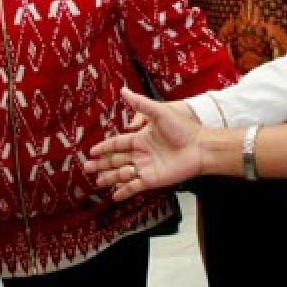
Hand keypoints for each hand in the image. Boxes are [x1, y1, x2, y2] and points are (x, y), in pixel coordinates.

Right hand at [85, 87, 203, 201]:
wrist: (199, 147)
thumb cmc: (183, 128)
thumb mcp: (159, 112)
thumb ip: (140, 104)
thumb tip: (124, 90)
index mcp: (140, 139)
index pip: (117, 144)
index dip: (104, 147)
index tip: (92, 151)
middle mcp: (141, 154)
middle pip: (116, 160)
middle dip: (101, 164)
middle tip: (87, 168)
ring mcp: (145, 168)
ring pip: (122, 174)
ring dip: (109, 178)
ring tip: (97, 183)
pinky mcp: (152, 180)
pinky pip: (134, 187)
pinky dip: (124, 192)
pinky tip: (114, 196)